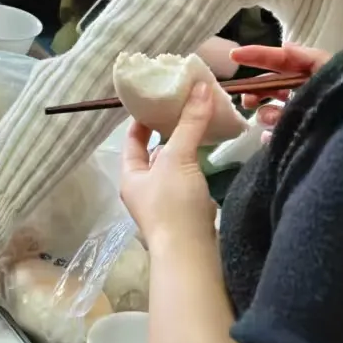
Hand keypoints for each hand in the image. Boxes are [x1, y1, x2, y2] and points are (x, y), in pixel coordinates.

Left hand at [121, 83, 218, 249]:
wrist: (192, 255)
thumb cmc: (174, 205)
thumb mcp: (178, 159)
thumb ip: (189, 124)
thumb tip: (198, 87)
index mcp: (131, 176)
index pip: (132, 140)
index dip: (143, 119)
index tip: (159, 99)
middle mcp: (143, 190)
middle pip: (155, 154)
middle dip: (170, 133)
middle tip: (187, 109)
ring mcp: (165, 205)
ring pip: (175, 170)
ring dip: (186, 151)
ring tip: (202, 128)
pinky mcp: (186, 216)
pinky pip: (191, 185)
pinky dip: (199, 170)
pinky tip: (211, 160)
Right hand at [229, 43, 331, 141]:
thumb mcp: (332, 72)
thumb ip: (308, 59)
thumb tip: (285, 47)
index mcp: (312, 75)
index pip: (281, 60)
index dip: (258, 56)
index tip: (234, 56)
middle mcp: (305, 94)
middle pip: (271, 87)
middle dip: (257, 91)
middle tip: (246, 100)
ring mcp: (302, 118)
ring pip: (271, 112)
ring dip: (268, 115)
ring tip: (275, 122)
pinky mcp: (300, 141)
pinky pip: (276, 137)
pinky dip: (271, 136)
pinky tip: (273, 139)